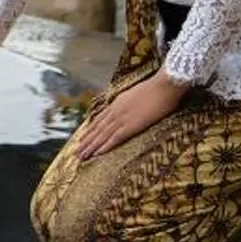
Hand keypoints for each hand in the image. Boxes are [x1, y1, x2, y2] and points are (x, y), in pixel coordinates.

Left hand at [74, 72, 188, 158]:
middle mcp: (116, 110)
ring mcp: (122, 118)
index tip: (82, 138)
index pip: (100, 119)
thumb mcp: (139, 93)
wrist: (164, 85)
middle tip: (76, 152)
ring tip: (80, 156)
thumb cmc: (158, 88)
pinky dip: (104, 147)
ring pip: (102, 135)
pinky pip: (114, 138)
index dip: (91, 130)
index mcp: (118, 102)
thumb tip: (129, 106)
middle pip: (97, 128)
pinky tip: (96, 154)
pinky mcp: (131, 126)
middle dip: (86, 141)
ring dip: (90, 146)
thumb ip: (131, 101)